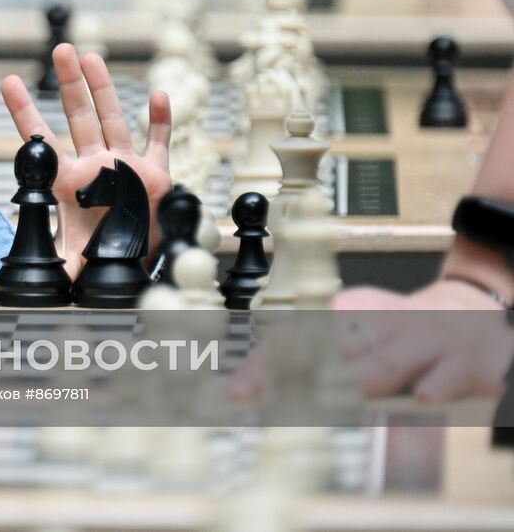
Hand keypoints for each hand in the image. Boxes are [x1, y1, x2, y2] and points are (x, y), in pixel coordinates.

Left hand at [0, 44, 171, 274]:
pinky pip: (159, 141)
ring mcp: (125, 165)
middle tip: (60, 48)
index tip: (8, 81)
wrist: (138, 262)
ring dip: (104, 89)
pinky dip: (160, 119)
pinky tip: (156, 96)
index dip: (24, 111)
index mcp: (70, 181)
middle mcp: (96, 166)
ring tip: (92, 59)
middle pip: (79, 117)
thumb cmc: (100, 256)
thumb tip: (18, 279)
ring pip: (113, 119)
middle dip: (69, 83)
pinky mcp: (155, 173)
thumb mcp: (69, 260)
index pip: (41, 140)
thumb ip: (48, 262)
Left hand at [232, 280, 511, 403]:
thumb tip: (253, 393)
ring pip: (383, 362)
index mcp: (341, 318)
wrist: (471, 313)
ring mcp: (418, 343)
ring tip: (333, 398)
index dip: (264, 366)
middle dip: (301, 375)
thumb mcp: (352, 336)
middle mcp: (376, 327)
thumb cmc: (397, 335)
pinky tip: (422, 396)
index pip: (293, 339)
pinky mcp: (460, 362)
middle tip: (277, 397)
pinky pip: (446, 374)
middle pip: (332, 349)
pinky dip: (435, 385)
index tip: (240, 392)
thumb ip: (310, 365)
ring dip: (357, 381)